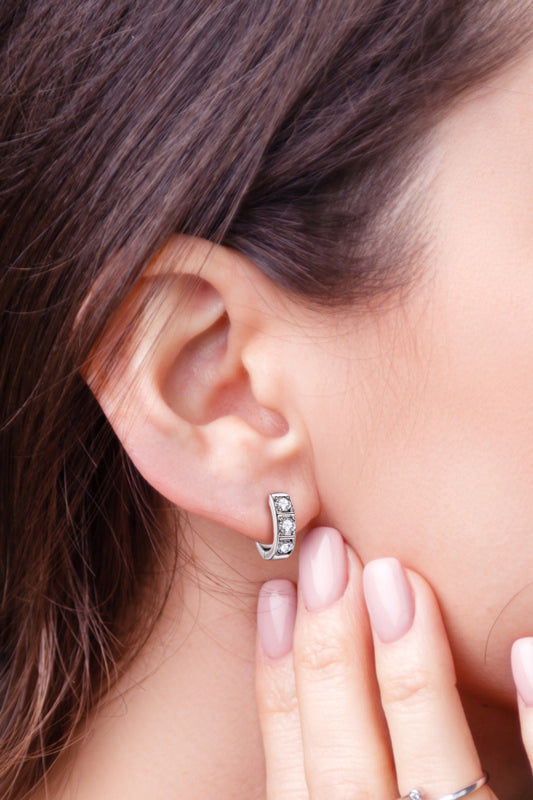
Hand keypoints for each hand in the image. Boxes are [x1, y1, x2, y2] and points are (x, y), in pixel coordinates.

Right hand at [255, 526, 526, 798]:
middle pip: (345, 769)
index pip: (293, 777)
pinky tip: (523, 651)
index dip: (278, 687)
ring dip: (410, 676)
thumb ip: (342, 766)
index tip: (276, 594)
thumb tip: (323, 669)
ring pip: (433, 775)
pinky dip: (532, 724)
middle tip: (329, 555)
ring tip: (394, 579)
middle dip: (329, 658)